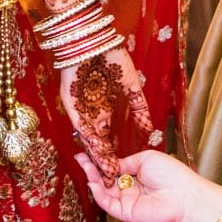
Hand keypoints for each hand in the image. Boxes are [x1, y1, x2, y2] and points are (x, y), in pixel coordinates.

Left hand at [59, 49, 154, 179]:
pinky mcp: (71, 102)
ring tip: (106, 173)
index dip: (115, 155)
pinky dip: (88, 136)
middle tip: (114, 182)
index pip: (107, 138)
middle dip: (105, 162)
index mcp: (102, 110)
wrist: (94, 39)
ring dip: (96, 155)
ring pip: (88, 138)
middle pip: (96, 143)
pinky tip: (96, 150)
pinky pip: (80, 123)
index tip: (125, 173)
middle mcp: (90, 113)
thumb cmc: (112, 57)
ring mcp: (80, 109)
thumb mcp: (131, 84)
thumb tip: (150, 128)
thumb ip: (139, 107)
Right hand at [76, 149, 212, 221]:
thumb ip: (125, 162)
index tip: (89, 152)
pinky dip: (98, 194)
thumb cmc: (171, 174)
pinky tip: (93, 182)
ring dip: (93, 178)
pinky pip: (108, 203)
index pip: (115, 168)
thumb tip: (110, 164)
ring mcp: (128, 200)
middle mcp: (131, 188)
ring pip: (104, 191)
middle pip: (106, 179)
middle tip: (80, 158)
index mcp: (138, 174)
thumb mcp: (145, 159)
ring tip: (85, 166)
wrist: (184, 197)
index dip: (101, 161)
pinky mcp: (126, 213)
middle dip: (92, 168)